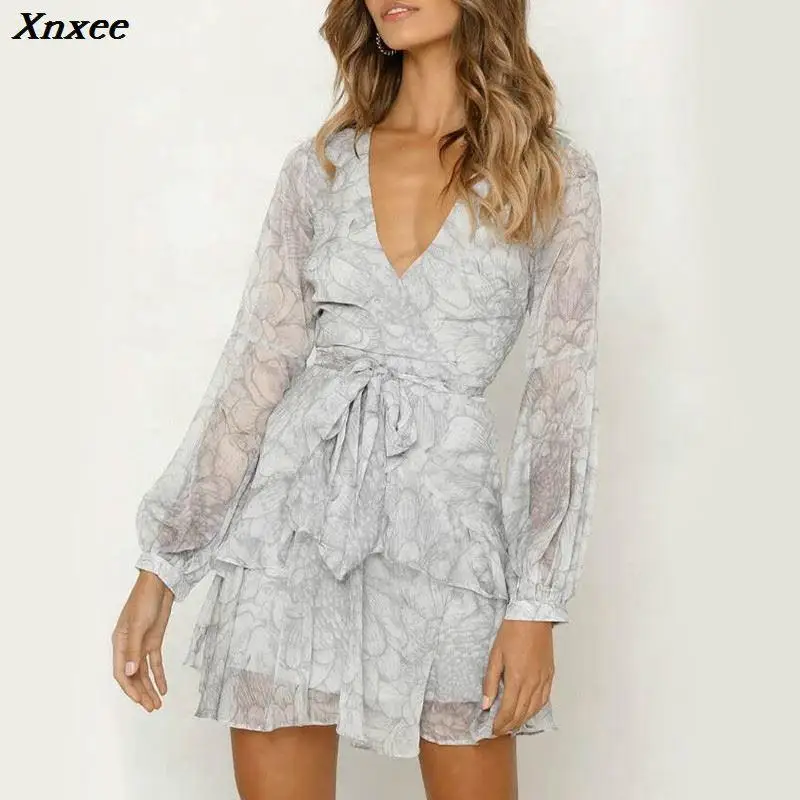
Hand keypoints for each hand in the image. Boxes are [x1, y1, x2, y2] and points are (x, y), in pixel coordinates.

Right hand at [111, 570, 173, 711]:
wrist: (160, 584)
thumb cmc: (144, 600)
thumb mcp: (138, 625)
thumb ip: (133, 649)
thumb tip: (129, 672)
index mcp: (119, 643)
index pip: (121, 673)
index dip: (129, 689)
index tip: (139, 701)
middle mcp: (128, 647)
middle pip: (133, 676)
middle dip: (141, 693)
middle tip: (151, 708)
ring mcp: (141, 645)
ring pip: (144, 673)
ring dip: (149, 688)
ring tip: (157, 704)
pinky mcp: (154, 641)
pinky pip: (155, 663)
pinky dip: (159, 676)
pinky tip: (163, 689)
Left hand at [482, 619, 554, 735]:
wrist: (532, 617)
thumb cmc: (512, 632)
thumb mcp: (495, 655)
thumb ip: (490, 682)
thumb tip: (486, 704)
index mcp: (517, 679)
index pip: (508, 711)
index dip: (499, 723)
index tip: (492, 729)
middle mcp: (533, 683)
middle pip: (521, 714)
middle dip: (509, 725)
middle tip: (499, 730)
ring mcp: (543, 680)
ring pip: (534, 709)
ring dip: (522, 720)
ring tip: (512, 725)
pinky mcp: (550, 675)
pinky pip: (544, 699)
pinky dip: (535, 709)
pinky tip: (529, 711)